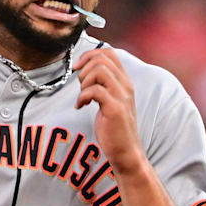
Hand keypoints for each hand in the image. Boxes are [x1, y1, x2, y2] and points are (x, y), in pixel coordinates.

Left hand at [75, 48, 143, 174]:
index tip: (79, 68)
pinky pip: (95, 90)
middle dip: (85, 69)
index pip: (109, 53)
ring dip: (84, 81)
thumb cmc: (114, 128)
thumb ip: (102, 86)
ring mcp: (122, 96)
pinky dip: (82, 97)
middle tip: (81, 86)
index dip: (90, 55)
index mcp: (124, 81)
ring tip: (83, 97)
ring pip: (99, 71)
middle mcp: (125, 85)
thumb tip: (85, 72)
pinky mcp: (115, 108)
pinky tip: (81, 107)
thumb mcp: (110, 101)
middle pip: (102, 59)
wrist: (126, 152)